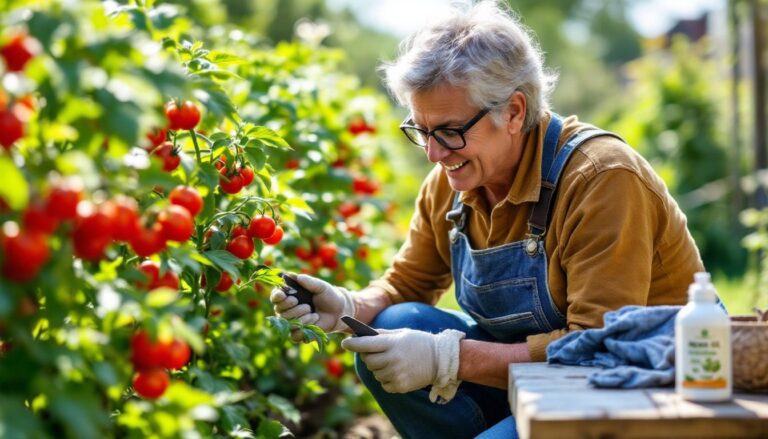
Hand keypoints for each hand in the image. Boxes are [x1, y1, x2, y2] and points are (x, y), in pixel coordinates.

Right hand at [270, 274, 355, 340]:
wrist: (339, 310)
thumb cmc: (328, 295)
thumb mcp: (321, 286)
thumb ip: (310, 281)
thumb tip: (298, 277)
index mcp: (289, 295)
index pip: (275, 296)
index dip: (276, 296)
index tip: (282, 294)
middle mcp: (287, 309)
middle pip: (279, 310)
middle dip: (291, 307)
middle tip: (304, 304)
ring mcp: (292, 322)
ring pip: (287, 322)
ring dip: (300, 316)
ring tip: (312, 311)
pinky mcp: (299, 333)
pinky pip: (294, 335)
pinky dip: (304, 327)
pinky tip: (314, 319)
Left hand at [341, 328, 464, 401]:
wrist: (441, 360)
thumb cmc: (419, 342)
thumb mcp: (401, 333)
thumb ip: (381, 334)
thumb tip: (361, 335)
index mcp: (392, 343)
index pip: (365, 344)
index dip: (352, 344)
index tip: (344, 343)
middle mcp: (392, 359)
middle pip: (368, 361)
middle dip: (369, 356)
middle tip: (376, 352)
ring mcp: (396, 374)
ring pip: (375, 373)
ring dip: (379, 368)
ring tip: (392, 362)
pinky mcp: (399, 386)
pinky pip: (383, 383)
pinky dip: (386, 378)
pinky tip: (398, 372)